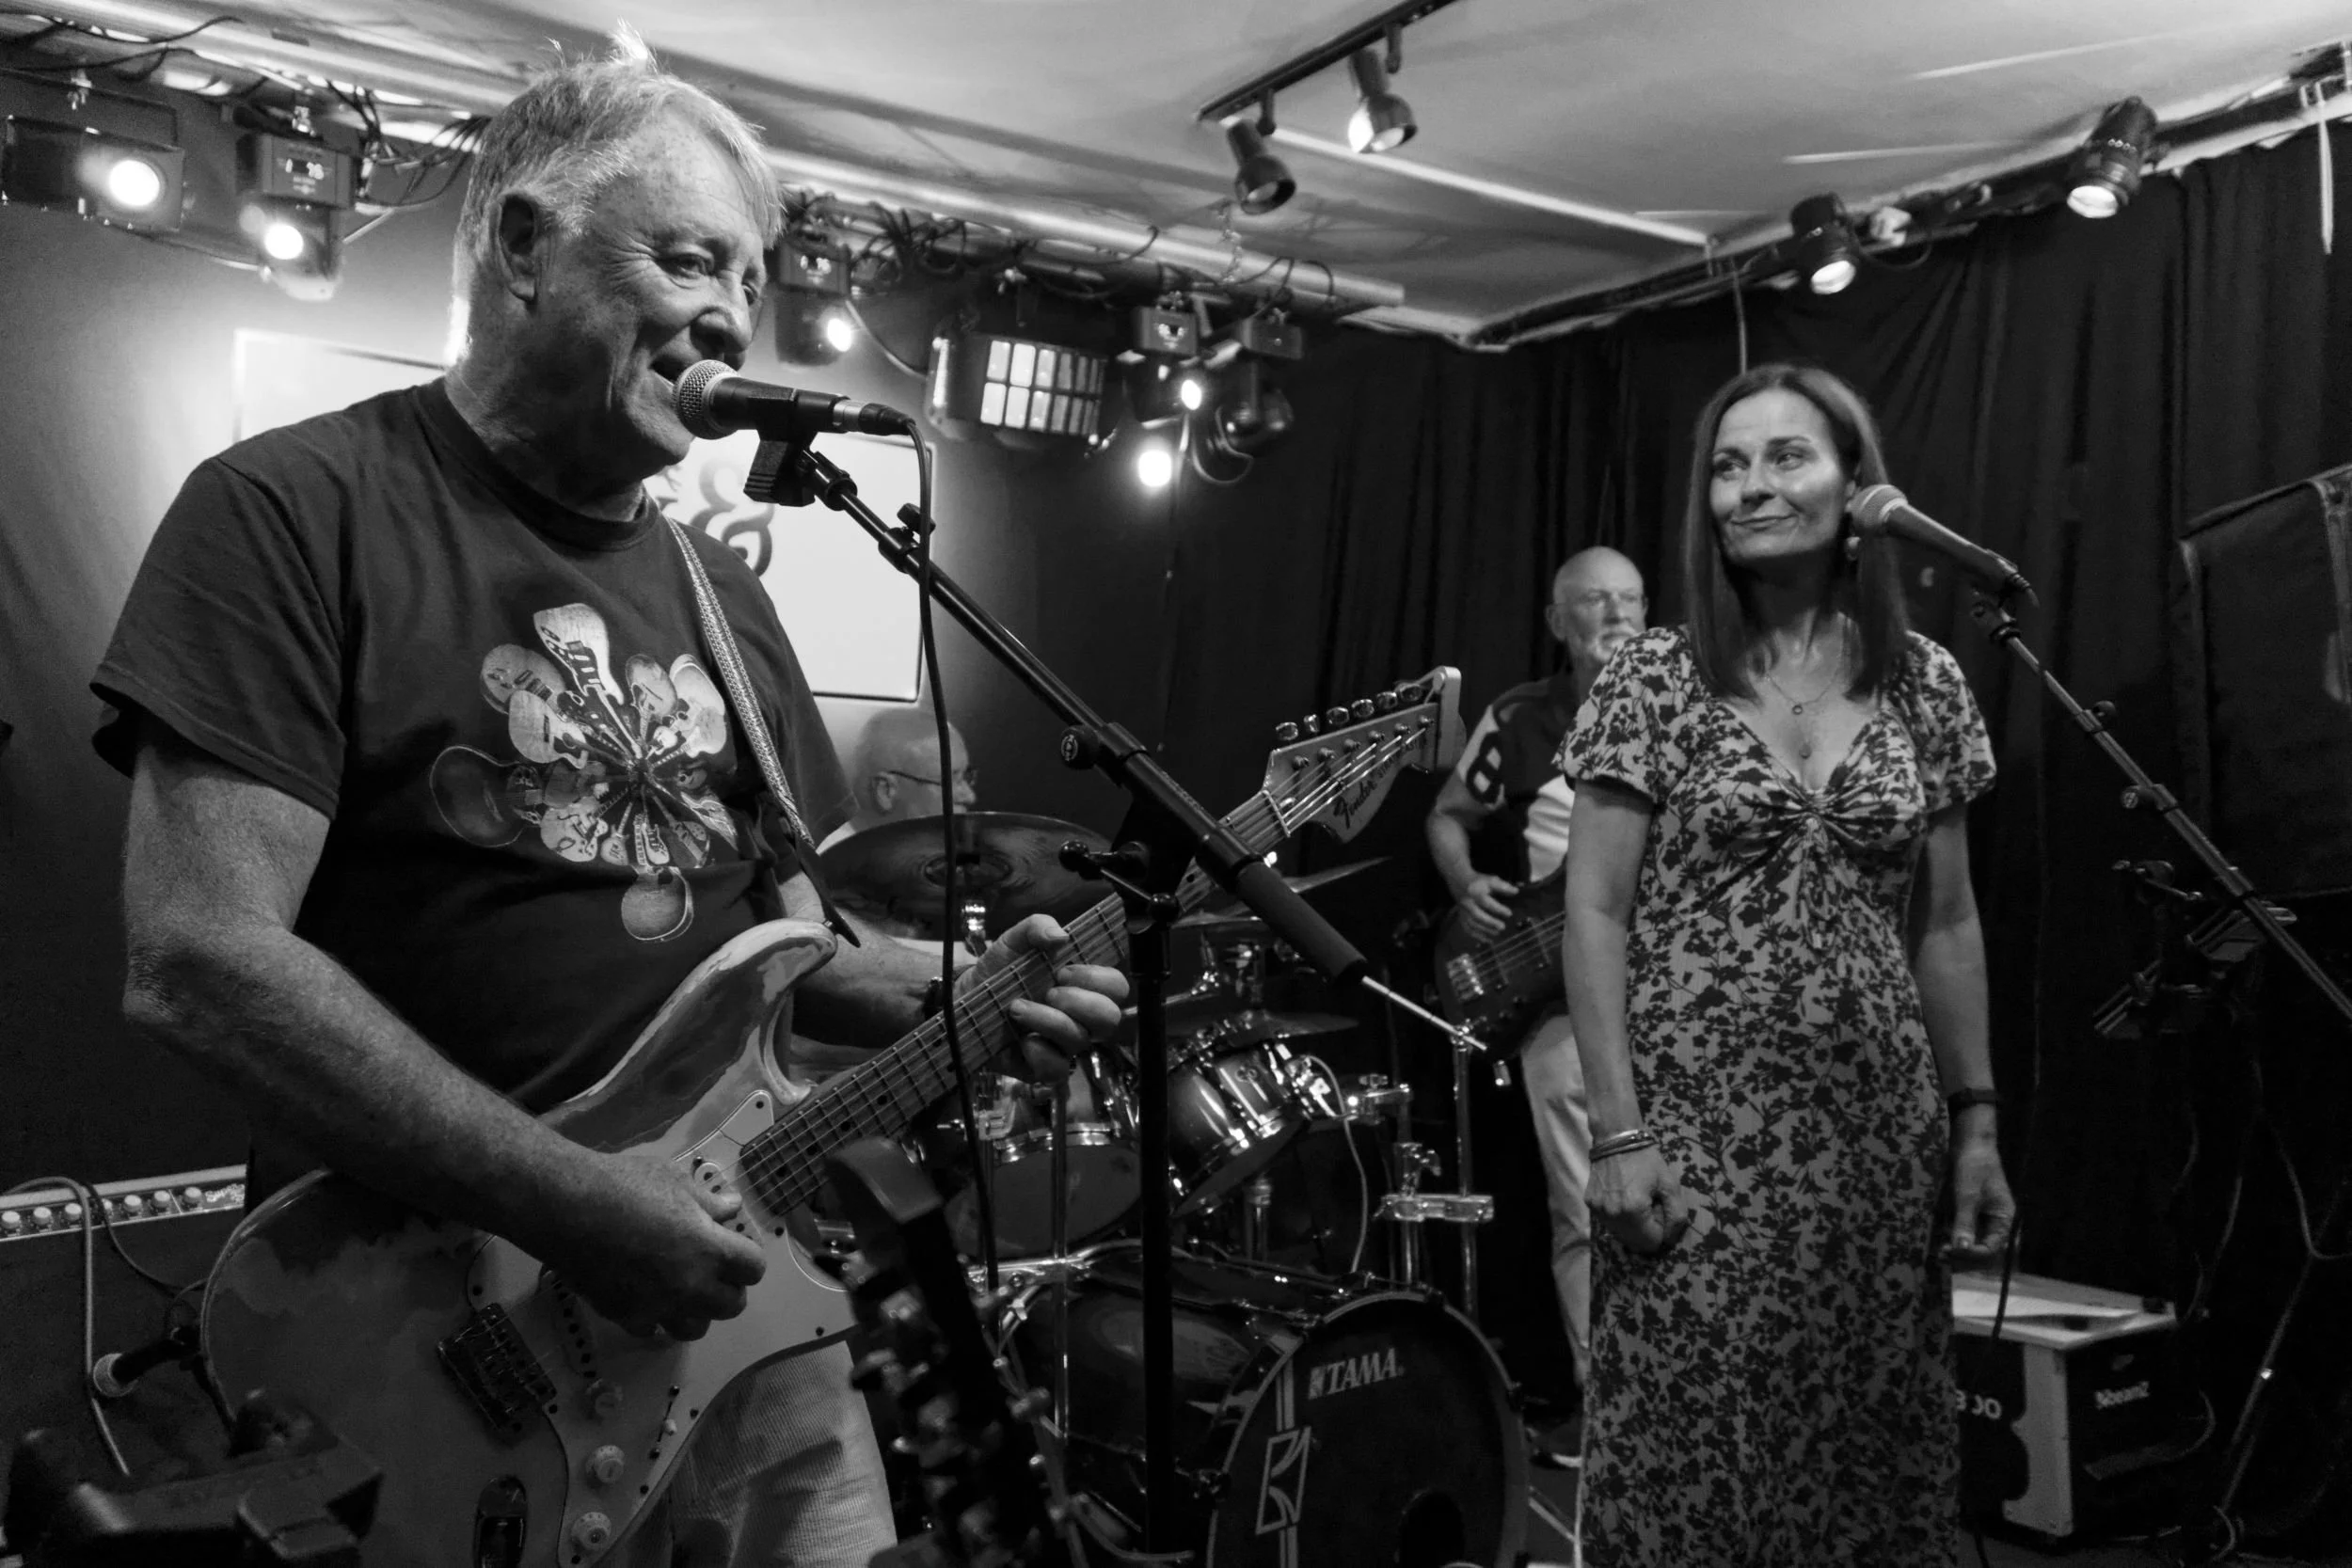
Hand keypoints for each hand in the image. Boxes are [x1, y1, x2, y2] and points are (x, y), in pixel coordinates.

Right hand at [541, 1151, 766, 1340]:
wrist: (567, 1208)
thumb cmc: (625, 1185)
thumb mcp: (674, 1181)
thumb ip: (709, 1201)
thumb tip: (732, 1206)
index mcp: (710, 1250)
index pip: (753, 1269)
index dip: (747, 1258)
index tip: (734, 1247)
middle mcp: (690, 1286)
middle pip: (732, 1306)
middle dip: (729, 1288)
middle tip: (713, 1270)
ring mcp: (657, 1306)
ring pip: (695, 1328)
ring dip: (696, 1310)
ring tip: (683, 1288)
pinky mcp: (624, 1316)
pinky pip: (652, 1328)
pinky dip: (654, 1316)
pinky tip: (645, 1294)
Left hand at [968, 914, 1128, 1081]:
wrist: (967, 1000)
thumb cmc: (1001, 971)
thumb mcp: (1015, 940)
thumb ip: (1037, 926)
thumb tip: (1060, 935)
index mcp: (1084, 985)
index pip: (1117, 987)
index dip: (1097, 979)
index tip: (1063, 970)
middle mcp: (1081, 1017)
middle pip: (1110, 1018)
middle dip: (1079, 1002)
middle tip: (1048, 991)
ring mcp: (1064, 1044)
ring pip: (1078, 1040)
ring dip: (1047, 1020)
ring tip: (1016, 1007)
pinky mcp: (1043, 1066)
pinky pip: (1056, 1069)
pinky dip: (1038, 1053)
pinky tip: (1021, 1040)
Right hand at [1453, 873, 1519, 939]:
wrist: (1459, 880)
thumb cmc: (1478, 881)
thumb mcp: (1491, 880)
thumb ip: (1503, 886)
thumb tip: (1516, 892)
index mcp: (1476, 892)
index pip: (1487, 902)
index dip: (1498, 909)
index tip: (1509, 913)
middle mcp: (1468, 902)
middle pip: (1477, 915)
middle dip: (1490, 922)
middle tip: (1502, 927)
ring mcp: (1463, 910)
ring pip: (1472, 923)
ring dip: (1484, 930)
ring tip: (1497, 933)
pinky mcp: (1461, 916)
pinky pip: (1467, 928)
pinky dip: (1476, 935)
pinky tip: (1486, 940)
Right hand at [1587, 1142, 1691, 1254]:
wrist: (1616, 1138)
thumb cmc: (1647, 1160)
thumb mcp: (1670, 1184)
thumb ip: (1676, 1216)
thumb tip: (1670, 1239)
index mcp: (1633, 1210)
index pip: (1651, 1243)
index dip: (1661, 1232)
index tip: (1661, 1212)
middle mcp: (1612, 1214)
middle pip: (1635, 1243)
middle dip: (1646, 1231)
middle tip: (1650, 1207)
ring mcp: (1598, 1210)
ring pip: (1621, 1235)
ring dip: (1632, 1226)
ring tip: (1636, 1202)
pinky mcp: (1590, 1204)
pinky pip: (1609, 1222)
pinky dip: (1619, 1217)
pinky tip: (1622, 1197)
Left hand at [1946, 1130, 2015, 1264]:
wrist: (1970, 1144)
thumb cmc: (1974, 1167)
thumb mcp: (1968, 1195)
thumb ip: (1965, 1222)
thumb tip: (1962, 1248)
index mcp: (2006, 1221)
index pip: (1993, 1248)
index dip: (1973, 1254)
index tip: (1952, 1251)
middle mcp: (1998, 1224)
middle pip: (1985, 1251)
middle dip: (1965, 1256)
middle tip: (1943, 1255)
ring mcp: (1986, 1220)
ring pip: (1975, 1245)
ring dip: (1960, 1251)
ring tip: (1940, 1252)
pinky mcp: (1973, 1215)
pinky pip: (1968, 1234)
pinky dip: (1957, 1240)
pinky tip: (1943, 1241)